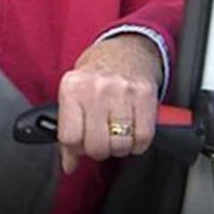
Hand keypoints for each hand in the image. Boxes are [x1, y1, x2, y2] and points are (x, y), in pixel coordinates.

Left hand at [57, 34, 162, 174]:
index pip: (70, 137)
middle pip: (96, 146)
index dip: (75, 148)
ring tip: (115, 132)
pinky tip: (131, 130)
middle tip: (100, 138)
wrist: (124, 49)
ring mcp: (121, 91)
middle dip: (98, 150)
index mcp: (72, 88)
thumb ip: (68, 128)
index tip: (80, 144)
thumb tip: (68, 164)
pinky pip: (142, 138)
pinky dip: (137, 143)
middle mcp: (95, 88)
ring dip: (119, 147)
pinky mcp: (145, 95)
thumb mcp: (73, 94)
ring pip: (120, 145)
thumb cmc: (95, 74)